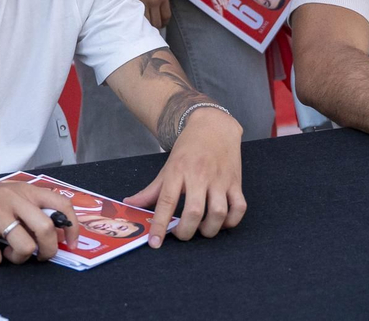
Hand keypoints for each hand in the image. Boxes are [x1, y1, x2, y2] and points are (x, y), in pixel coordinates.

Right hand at [0, 180, 78, 265]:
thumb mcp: (9, 196)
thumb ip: (30, 208)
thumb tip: (57, 232)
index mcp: (24, 190)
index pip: (61, 204)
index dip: (73, 227)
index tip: (71, 244)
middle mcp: (11, 198)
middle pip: (46, 229)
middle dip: (48, 251)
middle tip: (39, 257)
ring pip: (25, 246)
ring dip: (19, 258)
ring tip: (8, 253)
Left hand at [125, 107, 244, 247]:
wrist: (214, 125)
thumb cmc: (188, 149)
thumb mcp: (167, 167)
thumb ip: (150, 191)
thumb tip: (129, 205)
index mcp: (178, 171)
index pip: (167, 201)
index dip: (160, 225)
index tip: (155, 243)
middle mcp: (199, 175)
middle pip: (194, 211)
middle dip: (186, 232)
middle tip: (181, 234)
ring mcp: (220, 179)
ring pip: (218, 212)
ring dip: (209, 229)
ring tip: (201, 229)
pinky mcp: (236, 182)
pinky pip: (239, 207)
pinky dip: (231, 221)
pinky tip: (221, 222)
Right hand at [126, 0, 170, 27]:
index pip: (166, 16)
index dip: (165, 22)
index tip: (164, 23)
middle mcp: (153, 2)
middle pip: (156, 22)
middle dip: (157, 26)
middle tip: (155, 25)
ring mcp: (142, 2)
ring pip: (145, 21)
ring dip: (147, 24)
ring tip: (146, 23)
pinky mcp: (132, 0)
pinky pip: (136, 14)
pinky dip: (138, 17)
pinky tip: (138, 17)